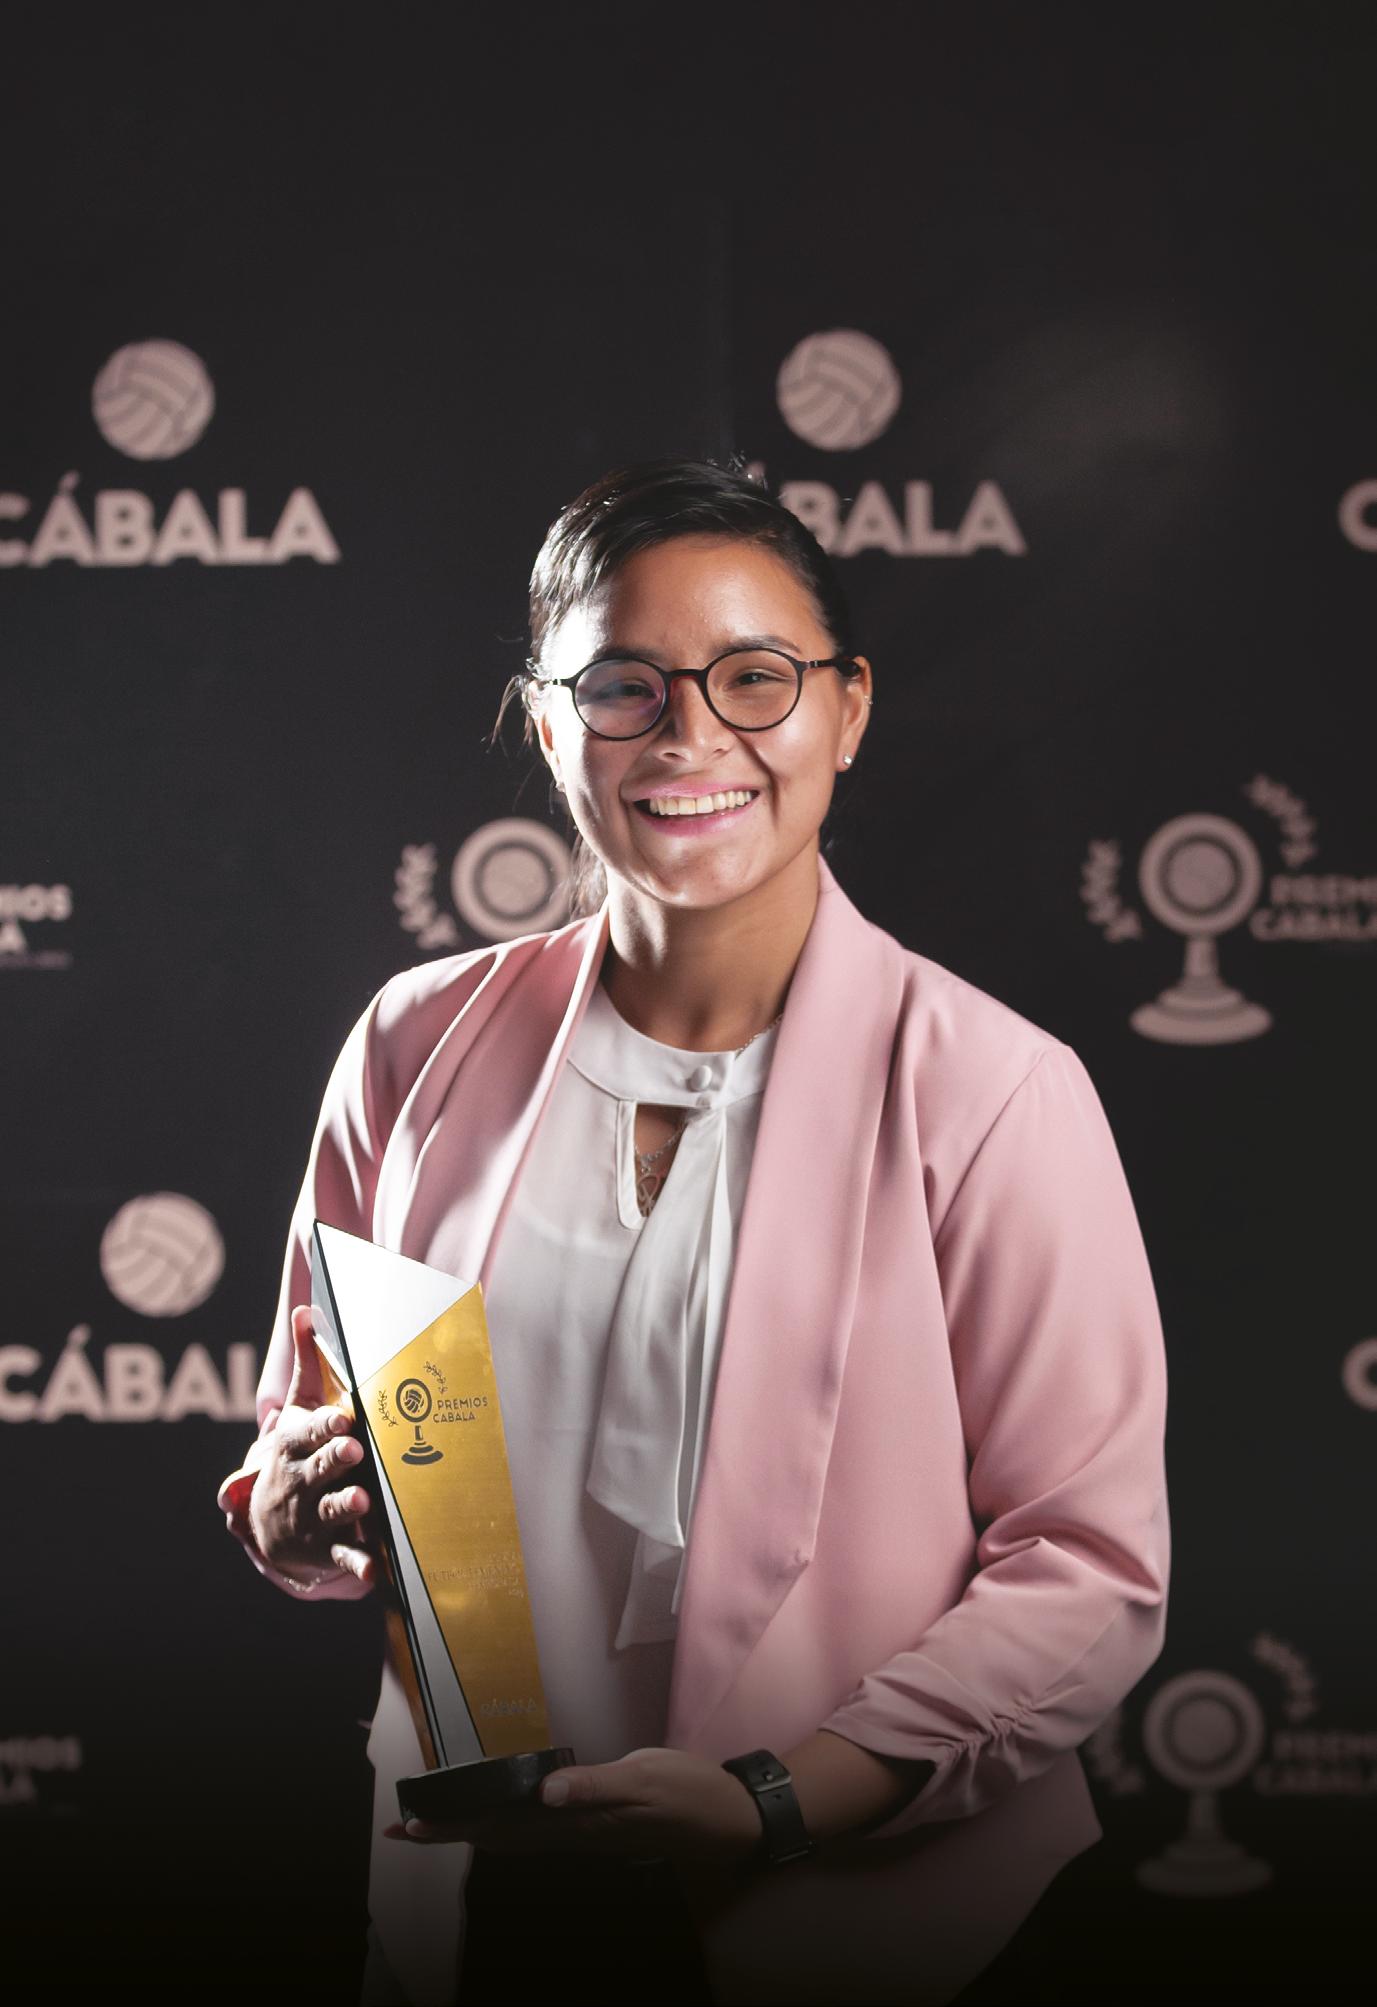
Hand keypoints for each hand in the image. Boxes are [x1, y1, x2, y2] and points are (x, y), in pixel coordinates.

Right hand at [247, 1305, 376, 1593]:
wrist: (267, 1522)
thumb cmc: (295, 1453)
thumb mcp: (297, 1410)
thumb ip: (305, 1363)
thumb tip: (305, 1309)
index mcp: (294, 1445)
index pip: (308, 1432)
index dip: (324, 1425)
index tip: (343, 1416)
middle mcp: (300, 1480)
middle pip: (318, 1467)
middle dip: (335, 1458)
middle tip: (355, 1449)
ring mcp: (312, 1515)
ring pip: (331, 1508)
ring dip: (347, 1505)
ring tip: (364, 1501)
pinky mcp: (326, 1547)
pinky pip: (345, 1555)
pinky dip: (359, 1563)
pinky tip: (377, 1569)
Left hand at [383, 1748, 761, 1867]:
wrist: (726, 1820)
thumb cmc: (687, 1795)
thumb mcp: (644, 1781)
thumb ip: (594, 1786)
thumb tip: (543, 1793)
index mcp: (575, 1825)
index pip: (499, 1830)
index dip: (454, 1827)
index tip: (413, 1826)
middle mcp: (570, 1835)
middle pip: (496, 1839)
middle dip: (450, 1831)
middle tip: (405, 1826)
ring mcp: (582, 1835)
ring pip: (513, 1838)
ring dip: (472, 1829)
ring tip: (438, 1822)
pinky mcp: (594, 1827)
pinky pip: (535, 1832)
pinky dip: (505, 1824)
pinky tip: (500, 1816)